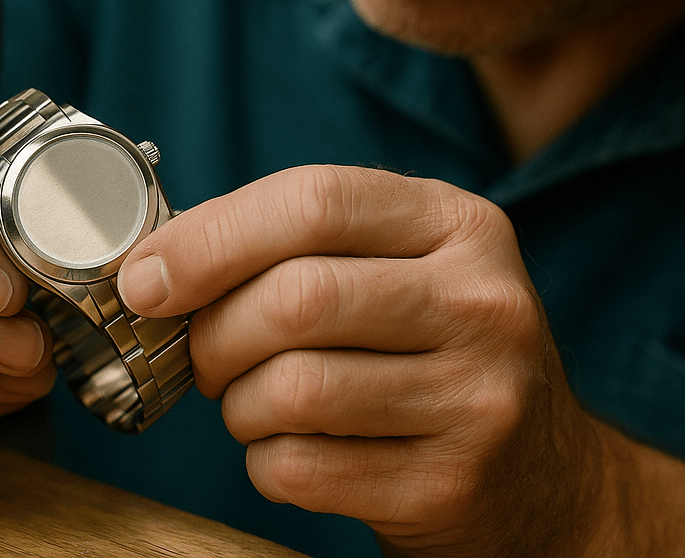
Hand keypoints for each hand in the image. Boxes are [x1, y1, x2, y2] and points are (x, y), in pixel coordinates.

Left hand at [117, 165, 605, 556]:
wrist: (538, 472)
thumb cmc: (428, 346)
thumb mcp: (392, 264)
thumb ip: (293, 244)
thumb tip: (156, 262)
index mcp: (455, 221)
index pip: (313, 201)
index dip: (210, 237)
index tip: (145, 277)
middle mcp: (480, 299)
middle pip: (295, 297)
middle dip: (212, 332)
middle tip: (198, 354)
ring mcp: (479, 395)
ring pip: (293, 386)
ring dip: (236, 402)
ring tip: (246, 401)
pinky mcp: (453, 484)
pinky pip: (304, 467)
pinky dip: (263, 460)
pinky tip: (284, 448)